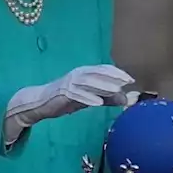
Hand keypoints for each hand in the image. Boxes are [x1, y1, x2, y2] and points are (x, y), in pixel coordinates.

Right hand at [4, 64, 134, 141]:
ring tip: (116, 90)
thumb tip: (126, 100)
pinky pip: (76, 94)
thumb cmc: (68, 98)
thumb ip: (107, 98)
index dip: (117, 73)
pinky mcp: (62, 93)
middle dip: (113, 76)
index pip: (103, 69)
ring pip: (88, 82)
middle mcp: (78, 74)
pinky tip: (98, 103)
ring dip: (102, 85)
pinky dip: (87, 98)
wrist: (42, 103)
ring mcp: (69, 82)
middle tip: (126, 82)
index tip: (130, 79)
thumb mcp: (90, 98)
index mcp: (85, 73)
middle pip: (97, 73)